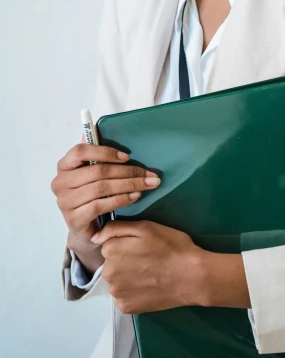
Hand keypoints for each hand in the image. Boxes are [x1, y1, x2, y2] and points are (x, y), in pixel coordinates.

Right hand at [51, 138, 160, 271]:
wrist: (85, 230)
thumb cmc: (91, 196)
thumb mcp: (92, 174)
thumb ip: (93, 154)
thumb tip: (97, 128)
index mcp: (64, 166)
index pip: (80, 151)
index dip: (105, 152)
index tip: (128, 157)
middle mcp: (60, 182)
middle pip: (97, 171)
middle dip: (128, 172)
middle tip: (150, 175)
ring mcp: (65, 202)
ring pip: (101, 188)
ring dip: (128, 185)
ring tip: (147, 185)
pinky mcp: (74, 219)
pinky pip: (100, 205)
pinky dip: (121, 199)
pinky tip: (135, 197)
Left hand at [91, 220, 206, 313]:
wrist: (191, 276)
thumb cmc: (171, 247)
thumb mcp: (146, 227)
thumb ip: (116, 228)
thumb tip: (94, 236)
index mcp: (111, 251)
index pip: (109, 245)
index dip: (126, 244)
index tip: (142, 246)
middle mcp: (108, 274)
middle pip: (111, 264)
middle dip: (124, 260)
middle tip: (147, 260)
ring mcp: (116, 293)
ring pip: (117, 281)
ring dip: (127, 277)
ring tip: (150, 274)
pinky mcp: (125, 308)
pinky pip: (124, 296)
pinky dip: (133, 292)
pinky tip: (148, 287)